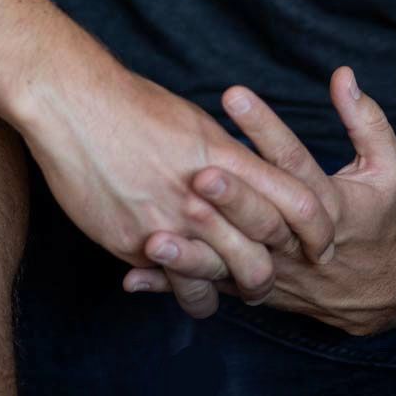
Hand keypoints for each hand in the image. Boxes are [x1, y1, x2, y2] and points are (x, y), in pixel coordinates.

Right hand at [19, 48, 336, 317]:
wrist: (74, 105)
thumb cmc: (133, 104)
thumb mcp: (194, 122)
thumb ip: (225, 155)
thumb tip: (244, 175)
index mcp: (228, 158)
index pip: (297, 202)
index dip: (317, 229)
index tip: (320, 243)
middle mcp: (206, 195)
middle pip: (264, 253)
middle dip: (276, 274)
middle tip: (276, 279)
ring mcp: (170, 223)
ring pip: (223, 279)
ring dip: (234, 290)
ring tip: (234, 291)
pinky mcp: (135, 243)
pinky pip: (176, 284)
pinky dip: (188, 292)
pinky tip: (190, 289)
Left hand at [122, 66, 395, 334]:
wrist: (373, 291)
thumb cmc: (375, 218)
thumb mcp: (386, 168)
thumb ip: (366, 120)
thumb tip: (343, 75)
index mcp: (329, 208)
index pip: (294, 164)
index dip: (265, 129)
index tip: (233, 93)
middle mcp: (295, 244)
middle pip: (259, 218)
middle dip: (229, 197)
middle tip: (198, 171)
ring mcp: (269, 270)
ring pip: (227, 263)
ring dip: (191, 251)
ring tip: (155, 235)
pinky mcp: (246, 287)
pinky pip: (206, 288)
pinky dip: (169, 284)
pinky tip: (134, 275)